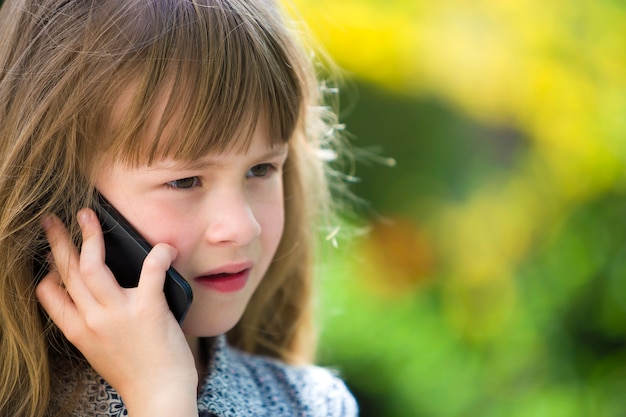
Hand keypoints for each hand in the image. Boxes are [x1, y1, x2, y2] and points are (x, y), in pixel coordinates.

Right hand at [36, 209, 197, 416]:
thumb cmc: (135, 373)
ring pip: (92, 265)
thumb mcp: (100, 350)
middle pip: (68, 271)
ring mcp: (118, 314)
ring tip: (87, 215)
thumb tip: (96, 295)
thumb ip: (93, 323)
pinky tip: (164, 246)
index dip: (48, 272)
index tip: (52, 257)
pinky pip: (150, 271)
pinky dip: (158, 254)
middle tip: (52, 219)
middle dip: (58, 241)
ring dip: (89, 235)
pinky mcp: (148, 310)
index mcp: (78, 331)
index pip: (49, 295)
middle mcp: (92, 319)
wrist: (159, 394)